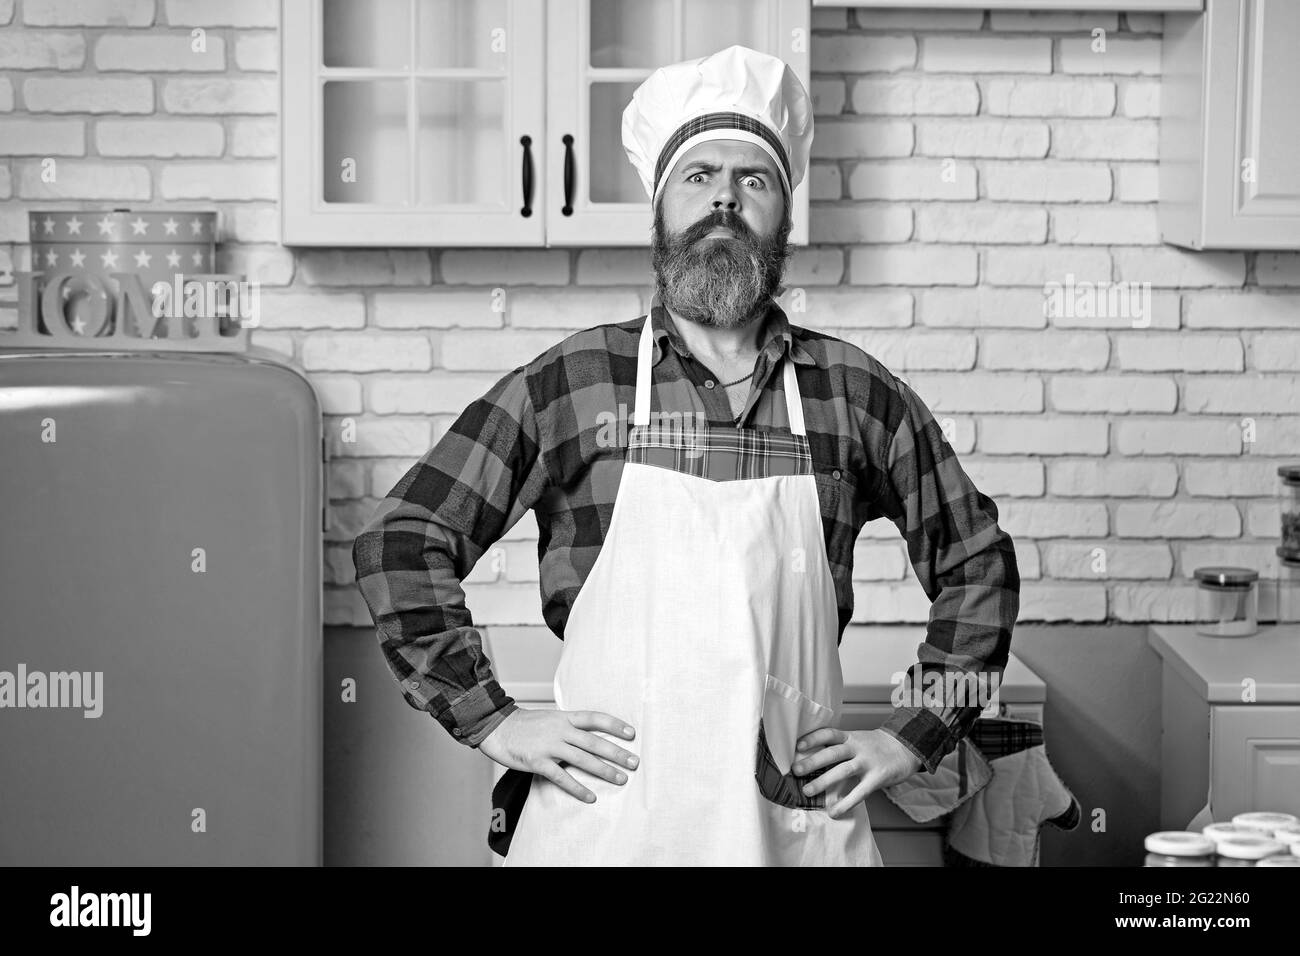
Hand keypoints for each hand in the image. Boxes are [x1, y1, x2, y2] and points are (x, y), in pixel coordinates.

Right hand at [478, 707, 639, 804]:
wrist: (497, 728)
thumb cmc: (525, 725)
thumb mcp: (551, 718)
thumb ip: (570, 725)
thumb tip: (591, 734)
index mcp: (564, 717)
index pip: (595, 718)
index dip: (615, 725)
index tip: (632, 734)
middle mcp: (560, 730)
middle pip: (594, 741)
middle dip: (616, 752)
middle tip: (634, 762)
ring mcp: (549, 746)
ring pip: (582, 759)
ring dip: (604, 771)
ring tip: (620, 779)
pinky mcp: (537, 761)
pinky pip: (561, 777)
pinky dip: (577, 788)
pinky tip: (590, 797)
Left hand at [791, 728, 923, 817]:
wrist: (906, 747)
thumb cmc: (876, 747)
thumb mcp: (858, 739)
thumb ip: (840, 747)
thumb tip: (813, 760)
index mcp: (850, 736)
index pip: (829, 733)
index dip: (813, 738)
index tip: (797, 746)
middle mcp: (858, 747)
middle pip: (832, 752)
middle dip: (813, 761)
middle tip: (795, 771)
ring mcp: (868, 762)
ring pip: (843, 770)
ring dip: (824, 781)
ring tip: (808, 791)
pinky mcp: (878, 777)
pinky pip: (860, 792)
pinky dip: (846, 803)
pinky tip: (834, 812)